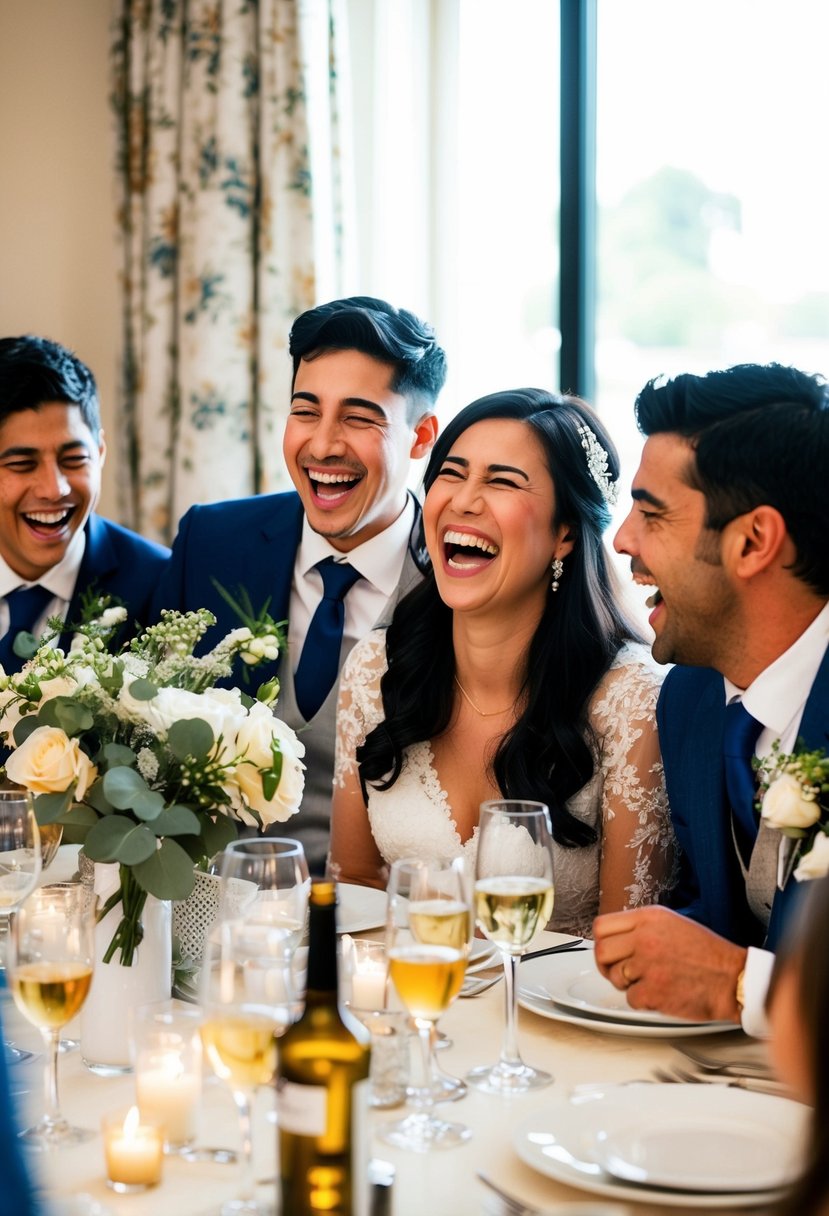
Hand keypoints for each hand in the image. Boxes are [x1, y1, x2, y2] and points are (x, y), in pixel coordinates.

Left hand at [592, 906, 746, 1023]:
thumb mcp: (673, 923)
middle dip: (608, 965)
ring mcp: (647, 964)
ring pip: (614, 976)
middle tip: (620, 972)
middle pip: (601, 951)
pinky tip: (661, 992)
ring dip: (627, 984)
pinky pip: (630, 999)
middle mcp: (645, 937)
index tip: (608, 952)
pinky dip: (643, 1000)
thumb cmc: (708, 955)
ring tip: (649, 981)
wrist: (733, 980)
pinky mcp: (652, 990)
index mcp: (649, 918)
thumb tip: (615, 938)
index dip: (601, 942)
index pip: (602, 926)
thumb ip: (642, 927)